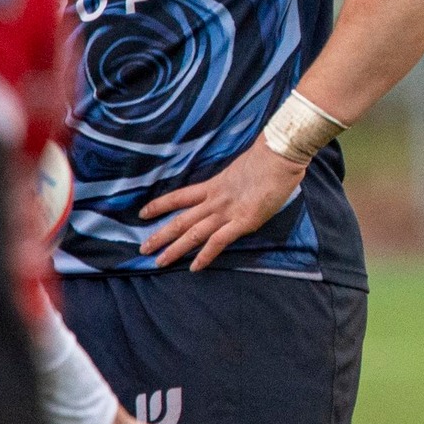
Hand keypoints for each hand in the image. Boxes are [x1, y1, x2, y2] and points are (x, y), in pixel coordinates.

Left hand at [139, 139, 306, 269]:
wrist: (280, 157)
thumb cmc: (268, 156)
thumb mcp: (244, 166)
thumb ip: (235, 179)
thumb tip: (238, 183)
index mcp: (215, 185)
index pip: (180, 196)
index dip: (160, 205)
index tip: (143, 214)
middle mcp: (215, 200)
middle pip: (181, 219)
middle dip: (161, 235)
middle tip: (143, 248)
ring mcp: (227, 212)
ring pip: (193, 233)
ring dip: (175, 249)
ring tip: (158, 261)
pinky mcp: (243, 222)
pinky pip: (218, 241)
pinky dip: (205, 255)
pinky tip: (194, 267)